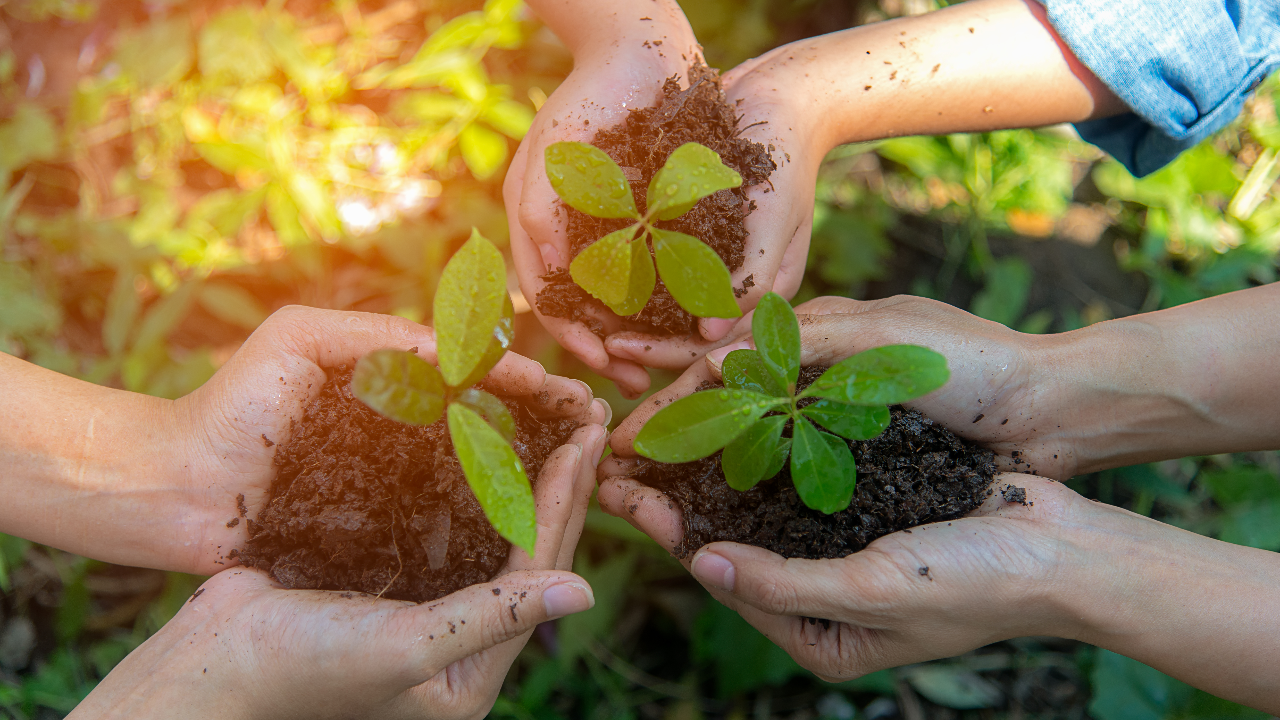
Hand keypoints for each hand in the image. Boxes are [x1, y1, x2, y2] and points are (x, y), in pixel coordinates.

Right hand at [73, 417, 608, 719]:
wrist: (210, 664)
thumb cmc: (305, 667)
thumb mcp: (410, 649)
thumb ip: (496, 618)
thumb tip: (586, 592)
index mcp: (474, 673)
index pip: (539, 572)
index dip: (564, 503)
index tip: (585, 440)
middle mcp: (460, 643)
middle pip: (527, 549)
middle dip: (560, 483)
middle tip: (590, 417)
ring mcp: (428, 608)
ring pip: (496, 530)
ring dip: (527, 475)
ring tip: (557, 420)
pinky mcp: (393, 578)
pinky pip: (450, 521)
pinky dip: (476, 480)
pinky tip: (492, 439)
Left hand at [174, 305, 605, 574]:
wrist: (174, 486)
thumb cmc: (232, 404)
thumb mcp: (303, 339)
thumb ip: (378, 336)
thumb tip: (458, 354)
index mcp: (385, 381)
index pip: (470, 373)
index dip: (520, 378)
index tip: (563, 389)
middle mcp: (396, 432)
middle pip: (485, 420)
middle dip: (542, 419)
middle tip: (592, 422)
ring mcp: (389, 481)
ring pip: (473, 469)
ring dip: (528, 463)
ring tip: (578, 464)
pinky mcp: (377, 528)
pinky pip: (440, 517)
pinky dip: (485, 509)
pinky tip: (525, 511)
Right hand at [505, 6, 700, 397]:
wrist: (640, 47)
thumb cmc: (586, 97)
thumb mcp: (550, 155)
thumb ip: (538, 210)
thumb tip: (546, 270)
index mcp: (544, 229)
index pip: (554, 300)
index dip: (577, 338)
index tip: (605, 366)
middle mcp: (579, 235)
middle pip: (592, 310)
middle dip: (613, 348)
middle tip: (638, 382)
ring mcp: (618, 227)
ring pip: (629, 297)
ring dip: (645, 332)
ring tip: (670, 359)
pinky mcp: (658, 215)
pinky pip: (663, 267)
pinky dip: (673, 296)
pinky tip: (695, 316)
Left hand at [597, 469, 1279, 711]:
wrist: (1068, 547)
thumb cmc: (976, 583)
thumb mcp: (870, 594)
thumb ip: (785, 585)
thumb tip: (705, 565)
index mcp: (821, 638)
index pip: (728, 582)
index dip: (673, 537)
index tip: (627, 494)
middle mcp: (826, 598)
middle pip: (734, 542)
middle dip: (681, 500)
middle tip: (625, 457)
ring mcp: (846, 551)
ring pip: (763, 506)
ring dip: (716, 468)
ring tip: (669, 429)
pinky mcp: (869, 508)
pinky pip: (805, 479)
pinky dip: (768, 451)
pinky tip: (738, 417)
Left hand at [601, 42, 830, 372]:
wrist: (779, 99)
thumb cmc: (785, 158)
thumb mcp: (775, 217)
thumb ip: (752, 275)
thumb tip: (712, 333)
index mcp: (761, 290)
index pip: (711, 343)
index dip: (664, 352)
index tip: (617, 347)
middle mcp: (734, 283)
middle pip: (683, 333)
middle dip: (640, 343)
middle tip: (591, 343)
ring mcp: (713, 260)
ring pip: (667, 306)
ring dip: (629, 317)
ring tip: (583, 320)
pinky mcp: (691, 234)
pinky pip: (657, 265)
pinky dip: (628, 276)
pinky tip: (591, 276)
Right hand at [606, 295, 1072, 478]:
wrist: (1055, 412)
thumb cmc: (975, 366)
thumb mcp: (884, 336)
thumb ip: (801, 341)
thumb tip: (718, 355)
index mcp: (819, 332)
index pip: (725, 366)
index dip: (674, 401)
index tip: (629, 434)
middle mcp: (821, 374)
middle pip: (728, 402)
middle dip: (672, 429)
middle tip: (622, 463)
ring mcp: (842, 417)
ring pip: (753, 438)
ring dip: (702, 461)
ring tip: (656, 489)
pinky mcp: (866, 455)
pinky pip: (792, 468)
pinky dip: (750, 481)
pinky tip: (723, 504)